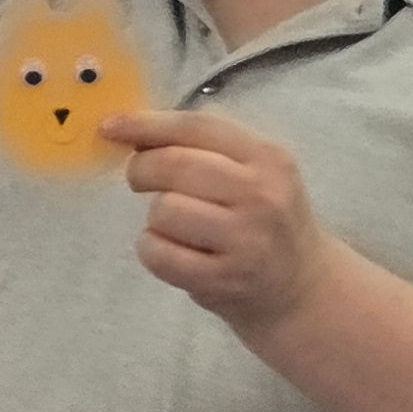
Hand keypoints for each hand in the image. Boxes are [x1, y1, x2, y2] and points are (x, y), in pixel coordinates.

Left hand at [109, 110, 335, 331]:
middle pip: (174, 165)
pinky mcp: (225, 280)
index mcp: (268, 158)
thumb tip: (132, 131)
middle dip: (140, 169)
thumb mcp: (254, 172)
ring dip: (153, 217)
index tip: (110, 127)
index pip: (196, 127)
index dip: (146, 124)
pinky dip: (152, 249)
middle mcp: (262, 195)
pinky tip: (171, 251)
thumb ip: (203, 148)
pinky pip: (160, 255)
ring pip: (164, 210)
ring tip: (172, 225)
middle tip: (138, 179)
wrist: (302, 287)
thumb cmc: (264, 220)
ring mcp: (246, 240)